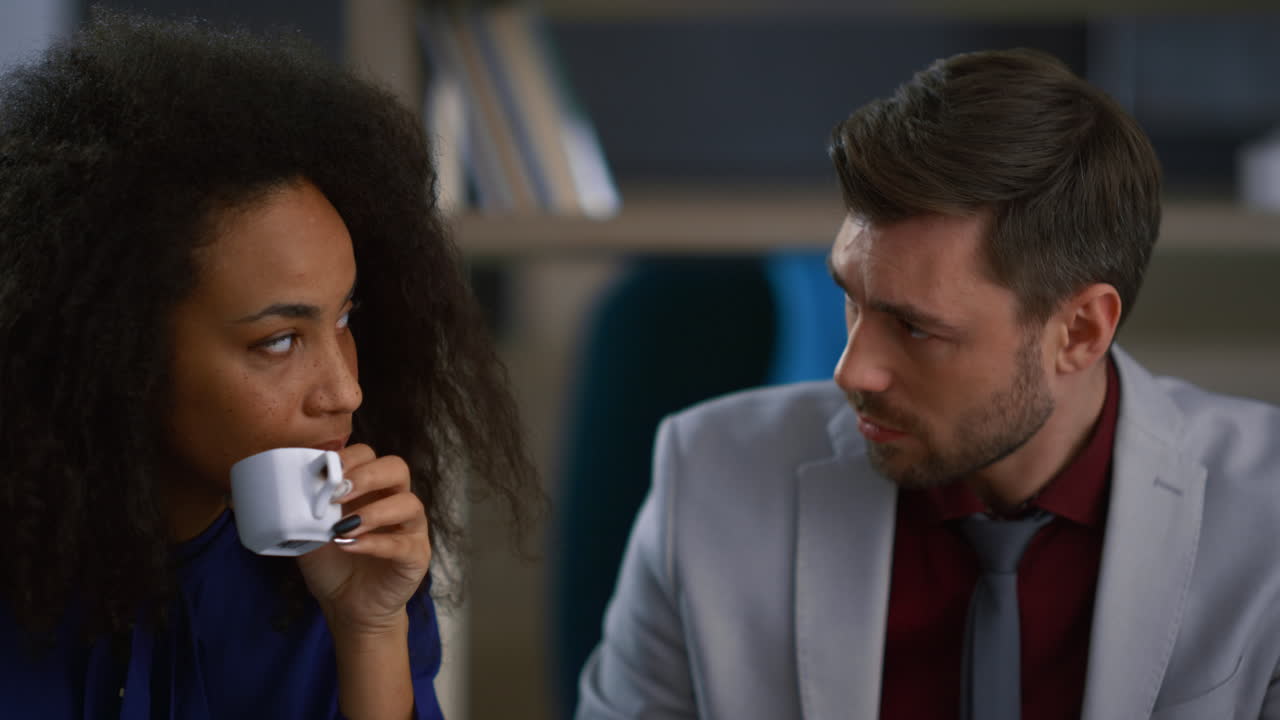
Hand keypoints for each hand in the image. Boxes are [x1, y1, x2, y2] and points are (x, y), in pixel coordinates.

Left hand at [295, 443, 431, 634]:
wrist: (347, 605)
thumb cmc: (332, 563)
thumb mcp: (311, 532)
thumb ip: (306, 510)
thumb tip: (290, 488)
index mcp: (371, 488)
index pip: (370, 456)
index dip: (351, 458)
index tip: (325, 472)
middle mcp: (395, 500)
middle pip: (397, 468)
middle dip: (367, 476)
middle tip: (338, 493)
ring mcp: (411, 527)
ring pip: (409, 503)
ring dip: (374, 512)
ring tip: (344, 527)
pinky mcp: (416, 555)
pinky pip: (403, 544)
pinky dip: (376, 543)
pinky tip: (350, 547)